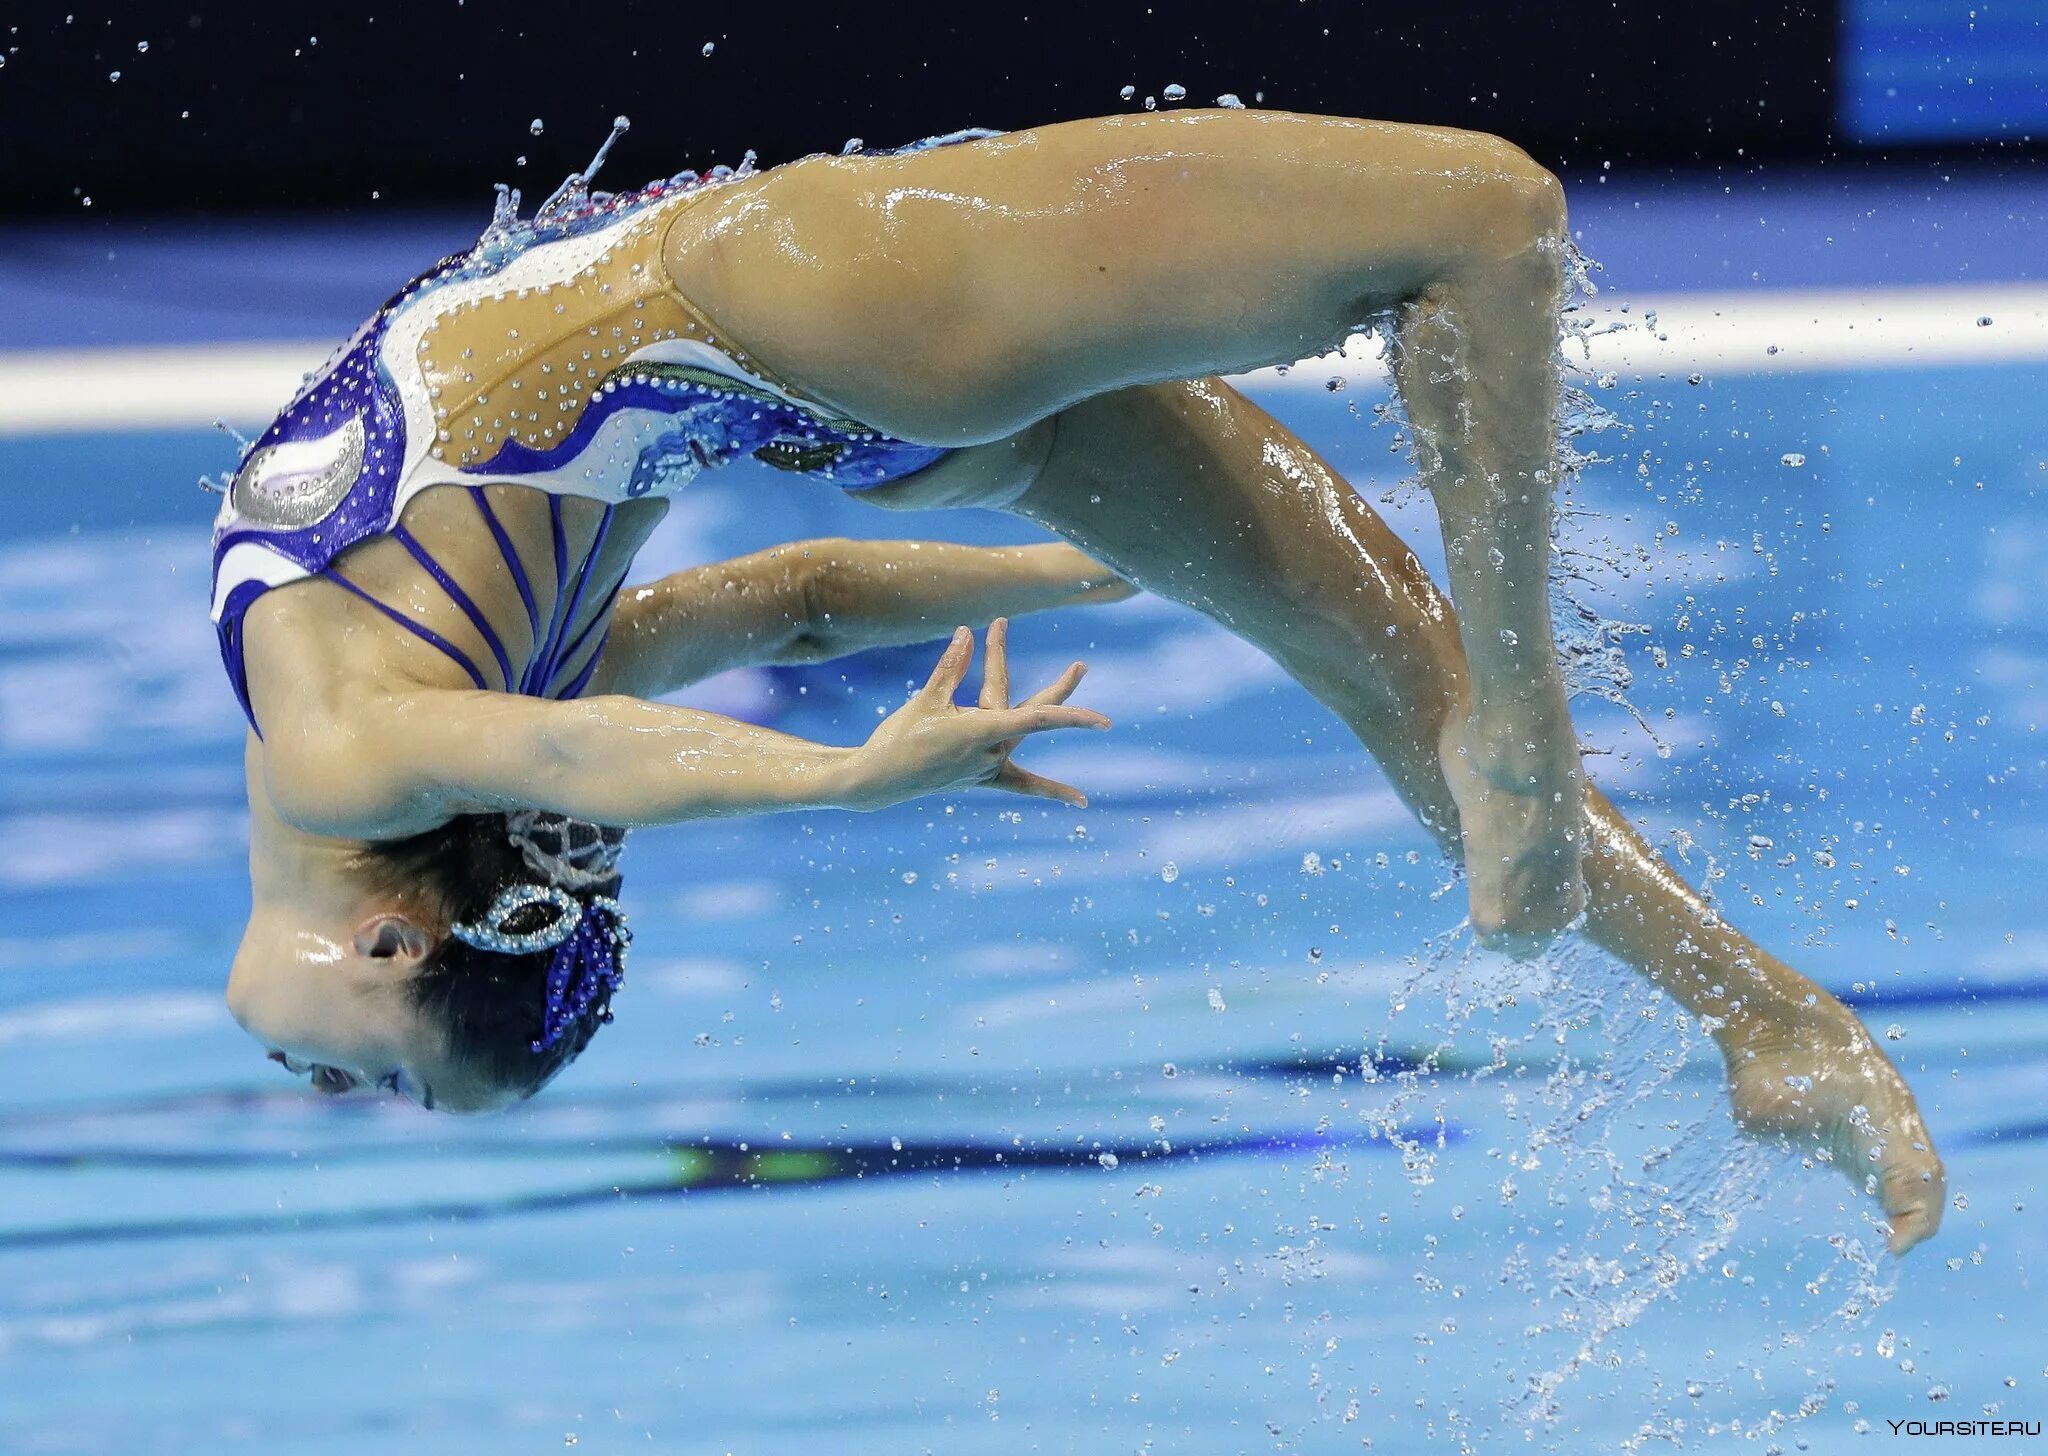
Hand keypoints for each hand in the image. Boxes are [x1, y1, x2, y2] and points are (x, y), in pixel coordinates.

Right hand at [840, 620, 1107, 810]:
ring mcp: (988, 767)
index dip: (1053, 696)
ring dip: (1048, 708)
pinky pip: (1022, 784)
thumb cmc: (899, 736)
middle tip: (1082, 665)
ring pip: (1023, 732)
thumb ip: (951, 667)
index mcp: (981, 730)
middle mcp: (991, 751)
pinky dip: (1051, 790)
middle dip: (1058, 687)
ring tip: (1074, 674)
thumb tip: (966, 633)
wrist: (879, 780)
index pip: (1035, 716)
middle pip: (1033, 713)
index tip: (1063, 677)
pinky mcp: (982, 778)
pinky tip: (1082, 802)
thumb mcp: (926, 699)